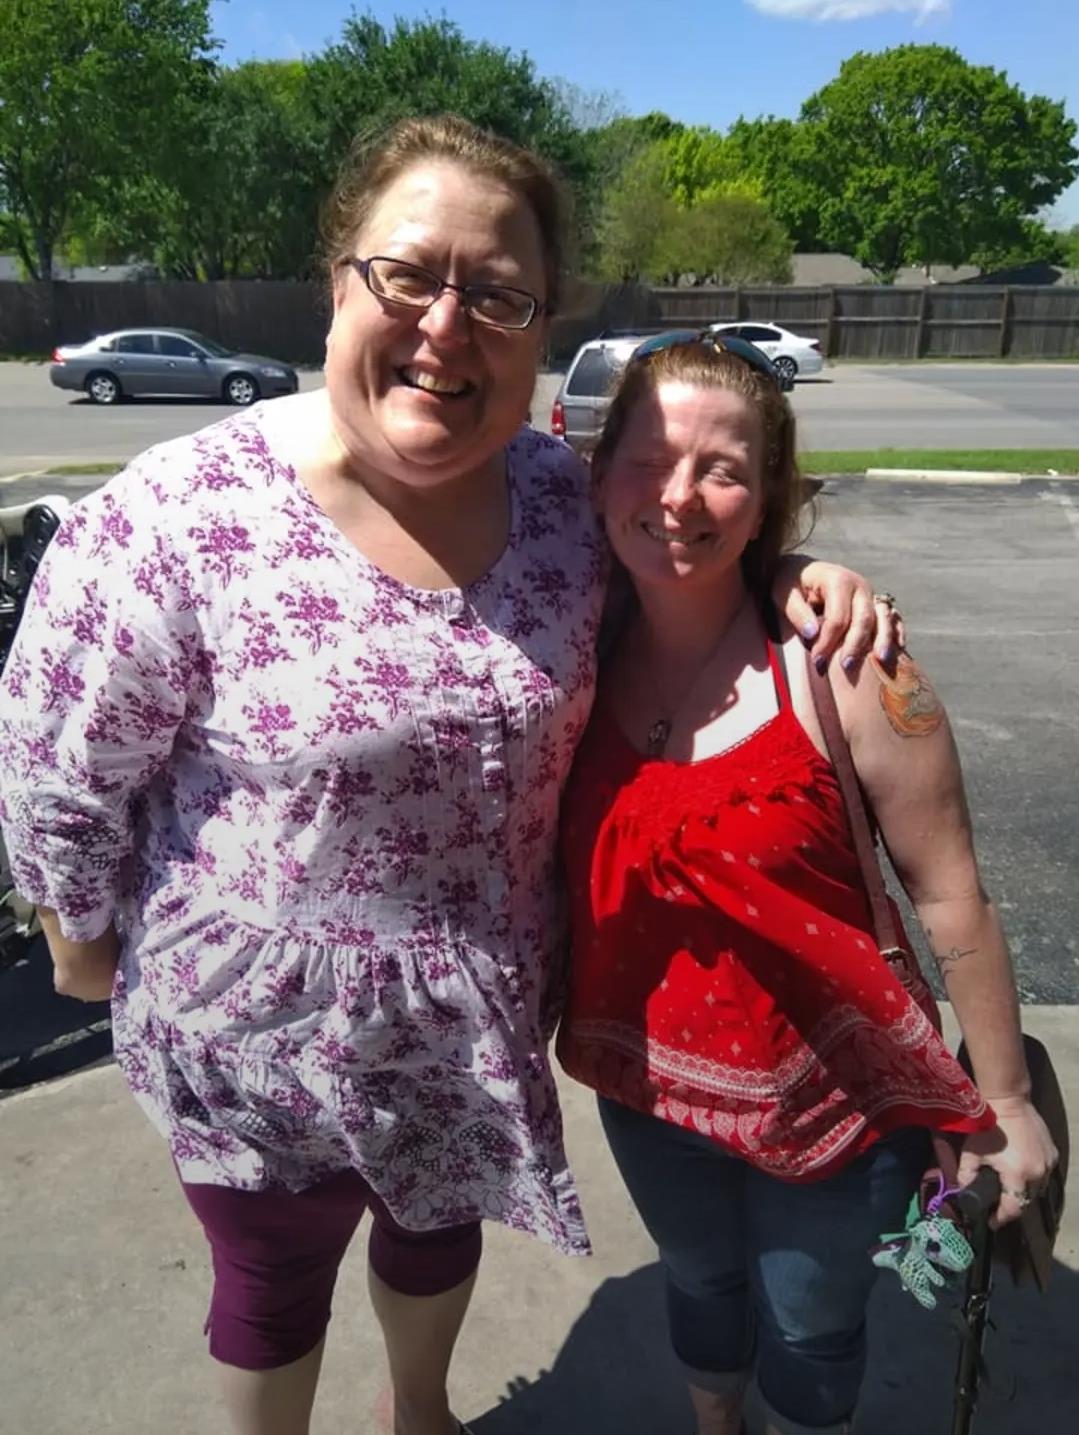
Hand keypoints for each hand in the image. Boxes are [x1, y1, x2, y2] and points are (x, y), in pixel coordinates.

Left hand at [772, 556, 904, 673]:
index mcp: (838, 580)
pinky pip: (892, 617)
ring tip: (881, 661)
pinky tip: (899, 648)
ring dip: (883, 640)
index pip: (837, 617)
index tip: (817, 660)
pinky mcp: (875, 603)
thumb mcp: (784, 594)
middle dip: (855, 645)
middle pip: (864, 619)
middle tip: (845, 667)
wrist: (800, 571)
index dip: (828, 641)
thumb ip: (797, 612)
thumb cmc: (790, 584)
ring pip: (883, 618)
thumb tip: (813, 633)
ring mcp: (870, 594)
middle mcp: (859, 586)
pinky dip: (896, 631)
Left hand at [956, 1097, 1058, 1228]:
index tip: (990, 1222)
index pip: (1013, 1209)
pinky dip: (1032, 1177)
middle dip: (1011, 1204)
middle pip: (1026, 1200)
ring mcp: (1048, 1163)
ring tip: (1008, 1187)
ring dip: (1023, 1191)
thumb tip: (962, 1193)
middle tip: (997, 1203)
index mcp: (1017, 1175)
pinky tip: (1020, 1170)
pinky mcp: (1053, 1154)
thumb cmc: (988, 1127)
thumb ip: (965, 1177)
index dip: (1000, 1218)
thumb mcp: (971, 1153)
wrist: (1008, 1101)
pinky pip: (1043, 1174)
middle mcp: (1037, 1173)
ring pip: (1037, 1188)